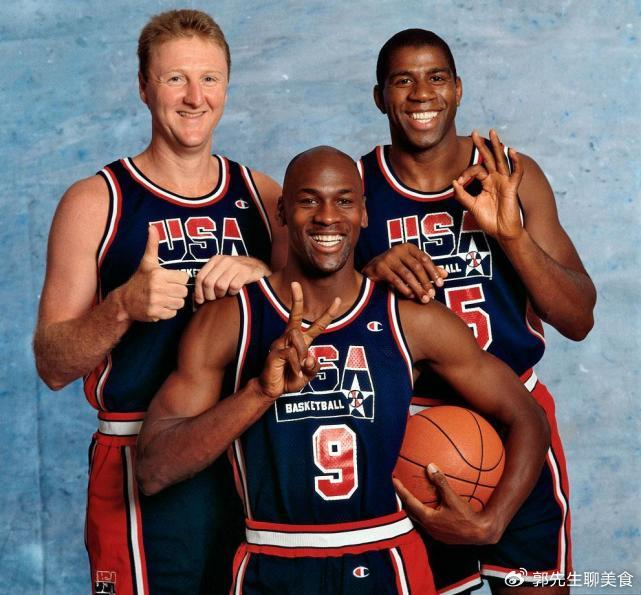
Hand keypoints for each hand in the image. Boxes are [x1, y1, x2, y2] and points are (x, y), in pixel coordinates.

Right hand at [116, 225, 188, 321]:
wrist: (124, 302)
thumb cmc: (139, 280)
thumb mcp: (147, 262)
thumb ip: (152, 245)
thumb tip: (152, 226)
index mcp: (159, 274)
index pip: (184, 278)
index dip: (178, 279)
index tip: (169, 279)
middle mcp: (158, 288)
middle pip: (184, 291)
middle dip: (177, 291)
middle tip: (167, 290)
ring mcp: (156, 302)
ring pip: (180, 303)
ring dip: (174, 302)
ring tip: (164, 297)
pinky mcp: (155, 314)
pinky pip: (173, 313)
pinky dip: (168, 311)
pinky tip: (160, 306)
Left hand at [194, 255, 270, 303]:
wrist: (259, 269)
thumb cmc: (237, 275)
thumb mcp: (222, 273)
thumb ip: (209, 281)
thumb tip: (195, 300)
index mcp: (216, 260)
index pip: (200, 277)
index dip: (198, 292)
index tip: (201, 301)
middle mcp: (225, 260)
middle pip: (209, 283)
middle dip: (210, 295)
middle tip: (216, 298)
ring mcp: (236, 265)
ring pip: (220, 286)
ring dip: (222, 294)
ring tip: (226, 294)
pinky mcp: (247, 272)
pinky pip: (234, 286)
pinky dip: (233, 292)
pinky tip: (236, 291)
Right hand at [258, 282, 340, 399]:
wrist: (271, 390)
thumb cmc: (289, 379)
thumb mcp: (308, 376)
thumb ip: (313, 367)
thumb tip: (310, 357)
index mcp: (302, 342)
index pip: (317, 326)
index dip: (328, 314)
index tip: (337, 300)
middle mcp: (290, 339)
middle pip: (294, 317)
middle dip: (296, 300)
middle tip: (294, 284)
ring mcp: (281, 344)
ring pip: (297, 338)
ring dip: (302, 354)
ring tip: (299, 370)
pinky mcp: (274, 352)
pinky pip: (290, 353)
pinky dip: (296, 365)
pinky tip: (294, 373)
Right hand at [362, 243, 446, 302]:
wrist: (372, 269)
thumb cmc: (395, 267)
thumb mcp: (412, 266)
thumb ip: (427, 270)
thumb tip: (446, 274)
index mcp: (408, 247)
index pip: (424, 259)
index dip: (433, 272)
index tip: (440, 284)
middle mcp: (398, 249)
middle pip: (416, 267)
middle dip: (426, 282)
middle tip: (432, 295)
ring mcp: (388, 257)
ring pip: (407, 274)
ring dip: (417, 288)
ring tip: (424, 299)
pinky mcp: (379, 267)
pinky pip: (395, 280)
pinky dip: (404, 289)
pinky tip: (411, 296)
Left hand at [393, 464, 496, 544]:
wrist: (481, 533)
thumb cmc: (467, 516)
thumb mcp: (453, 498)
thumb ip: (441, 483)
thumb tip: (430, 467)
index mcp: (428, 518)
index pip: (409, 502)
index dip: (400, 490)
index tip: (394, 480)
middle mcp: (429, 528)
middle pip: (411, 512)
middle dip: (405, 500)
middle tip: (401, 489)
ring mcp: (435, 534)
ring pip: (420, 519)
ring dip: (415, 508)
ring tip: (413, 497)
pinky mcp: (442, 536)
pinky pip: (428, 523)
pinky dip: (425, 514)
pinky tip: (431, 508)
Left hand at [452, 129, 524, 242]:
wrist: (501, 232)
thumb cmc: (489, 220)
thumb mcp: (472, 207)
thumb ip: (462, 195)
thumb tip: (453, 182)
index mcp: (486, 183)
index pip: (476, 170)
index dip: (466, 174)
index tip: (459, 183)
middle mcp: (495, 179)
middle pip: (488, 158)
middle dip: (481, 145)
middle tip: (474, 132)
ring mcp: (504, 182)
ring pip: (501, 160)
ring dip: (497, 146)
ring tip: (492, 132)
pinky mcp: (512, 188)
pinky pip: (516, 173)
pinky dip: (515, 162)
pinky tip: (511, 151)